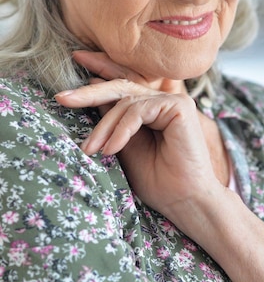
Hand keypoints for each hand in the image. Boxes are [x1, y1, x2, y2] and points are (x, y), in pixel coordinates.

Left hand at [55, 51, 222, 222]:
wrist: (183, 200)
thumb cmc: (157, 181)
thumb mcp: (123, 147)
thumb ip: (112, 123)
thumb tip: (91, 96)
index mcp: (153, 108)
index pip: (121, 88)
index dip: (96, 80)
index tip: (66, 87)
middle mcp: (164, 101)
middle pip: (121, 88)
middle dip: (89, 93)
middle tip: (62, 99)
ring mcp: (173, 101)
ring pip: (126, 102)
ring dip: (104, 127)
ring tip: (91, 150)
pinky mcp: (179, 106)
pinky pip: (138, 110)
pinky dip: (121, 130)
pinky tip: (111, 149)